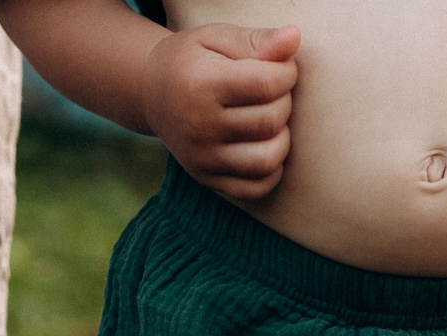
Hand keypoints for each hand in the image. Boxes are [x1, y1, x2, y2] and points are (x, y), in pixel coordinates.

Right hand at [142, 23, 299, 200]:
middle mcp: (199, 126)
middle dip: (284, 102)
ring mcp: (202, 157)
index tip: (281, 67)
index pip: (266, 84)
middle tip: (273, 91)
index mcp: (201, 84)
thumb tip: (294, 37)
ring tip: (270, 120)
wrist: (152, 93)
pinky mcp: (207, 178)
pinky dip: (271, 171)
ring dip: (282, 138)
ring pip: (267, 160)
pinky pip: (256, 188)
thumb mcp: (217, 38)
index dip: (287, 73)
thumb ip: (257, 40)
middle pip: (270, 121)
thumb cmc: (192, 60)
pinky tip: (264, 146)